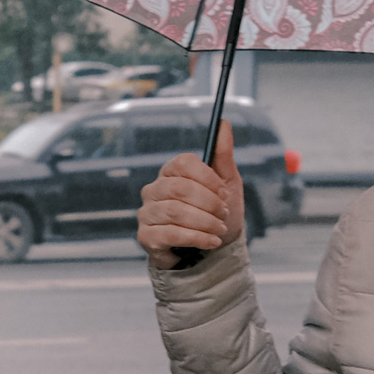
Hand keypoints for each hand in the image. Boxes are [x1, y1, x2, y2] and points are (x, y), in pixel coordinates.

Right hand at [137, 120, 243, 268]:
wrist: (211, 250)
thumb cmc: (217, 212)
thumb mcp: (227, 183)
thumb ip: (223, 154)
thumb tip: (224, 122)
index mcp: (171, 172)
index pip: (183, 163)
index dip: (208, 178)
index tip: (225, 192)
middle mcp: (154, 190)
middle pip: (180, 189)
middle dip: (209, 203)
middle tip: (224, 213)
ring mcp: (147, 213)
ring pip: (176, 212)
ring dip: (205, 222)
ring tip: (220, 229)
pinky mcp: (146, 236)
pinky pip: (171, 234)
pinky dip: (197, 238)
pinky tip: (211, 242)